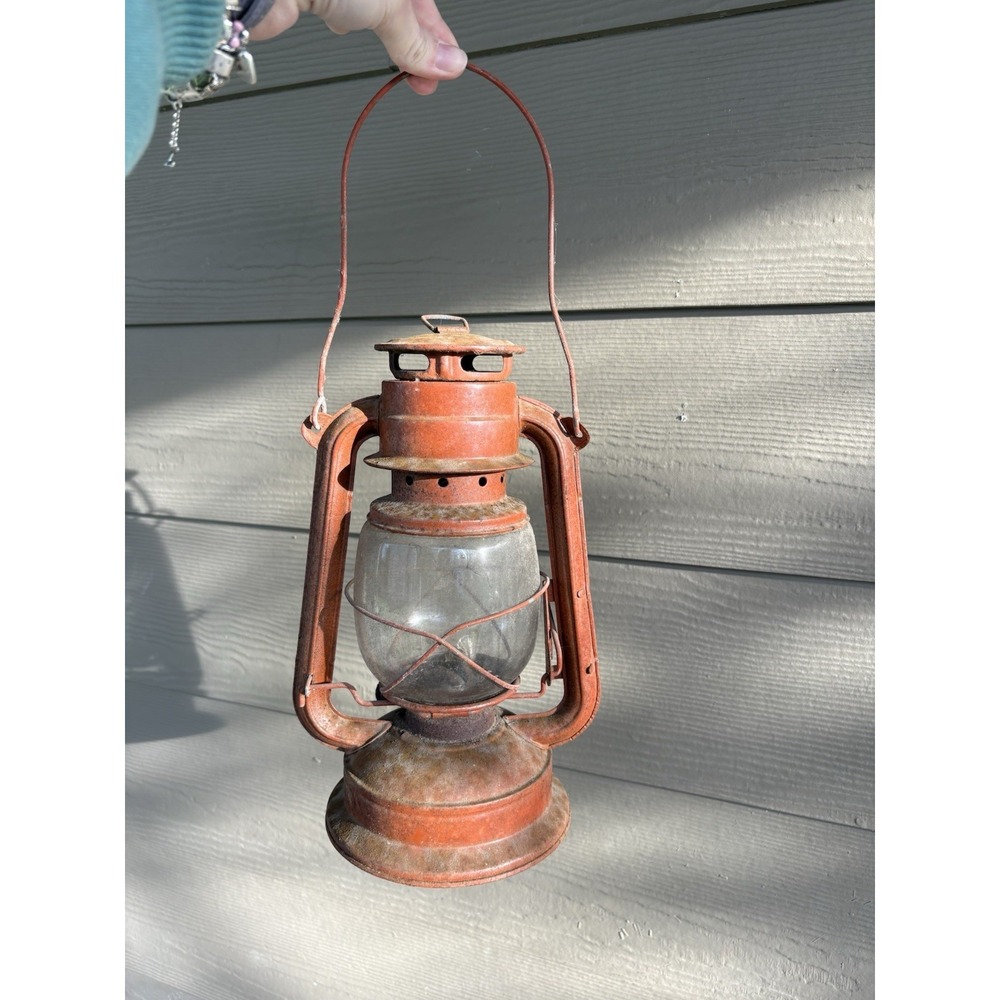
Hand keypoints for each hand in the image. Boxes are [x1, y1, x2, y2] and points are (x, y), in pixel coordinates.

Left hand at [253, 0, 466, 94]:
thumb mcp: (389, 5)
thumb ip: (415, 40)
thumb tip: (447, 64)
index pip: (424, 2)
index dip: (439, 36)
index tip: (446, 68)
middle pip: (400, 7)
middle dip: (412, 42)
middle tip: (421, 79)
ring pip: (370, 8)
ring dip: (380, 32)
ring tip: (387, 53)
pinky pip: (337, 9)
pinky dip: (343, 22)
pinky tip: (342, 27)